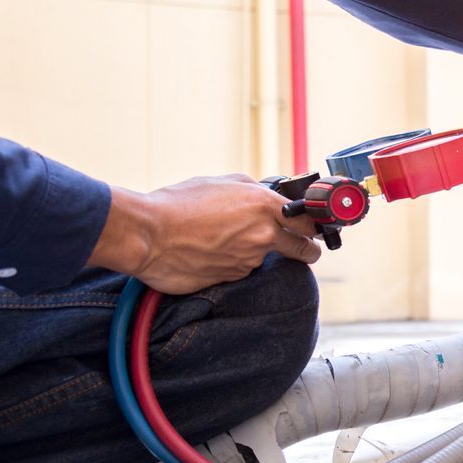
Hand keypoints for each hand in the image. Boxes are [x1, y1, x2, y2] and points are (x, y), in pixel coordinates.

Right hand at [89, 175, 322, 294]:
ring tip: (223, 240)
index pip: (309, 222)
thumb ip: (251, 189)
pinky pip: (239, 270)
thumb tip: (266, 192)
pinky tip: (210, 252)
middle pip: (304, 250)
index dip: (315, 227)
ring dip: (252, 252)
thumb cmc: (177, 204)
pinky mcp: (232, 279)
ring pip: (264, 259)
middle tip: (300, 246)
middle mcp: (263, 236)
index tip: (315, 230)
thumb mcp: (220, 183)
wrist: (147, 235)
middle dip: (305, 249)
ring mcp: (249, 261)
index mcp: (265, 206)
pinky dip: (231, 263)